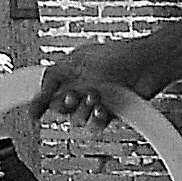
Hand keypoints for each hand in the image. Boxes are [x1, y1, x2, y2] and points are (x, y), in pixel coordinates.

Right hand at [31, 36, 160, 127]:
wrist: (148, 65)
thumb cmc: (117, 56)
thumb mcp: (76, 62)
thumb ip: (52, 77)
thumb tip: (36, 95)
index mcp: (70, 72)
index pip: (47, 90)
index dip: (40, 102)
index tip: (33, 114)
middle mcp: (81, 87)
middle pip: (60, 108)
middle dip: (65, 105)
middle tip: (73, 97)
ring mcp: (96, 100)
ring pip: (78, 119)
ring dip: (84, 111)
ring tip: (95, 99)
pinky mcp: (110, 112)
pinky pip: (96, 124)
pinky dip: (97, 119)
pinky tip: (103, 110)